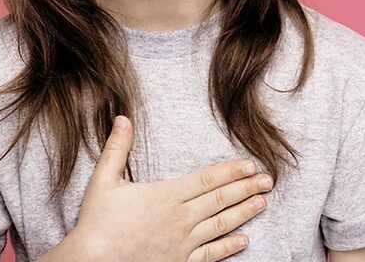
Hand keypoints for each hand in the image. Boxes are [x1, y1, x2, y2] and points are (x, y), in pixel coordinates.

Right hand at [71, 115, 273, 261]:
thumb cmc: (96, 222)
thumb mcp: (103, 181)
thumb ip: (117, 149)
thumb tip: (122, 118)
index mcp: (165, 195)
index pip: (207, 179)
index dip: (231, 171)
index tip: (251, 164)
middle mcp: (180, 219)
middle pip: (220, 199)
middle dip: (246, 187)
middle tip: (268, 180)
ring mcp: (182, 244)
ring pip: (220, 225)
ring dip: (244, 213)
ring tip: (262, 203)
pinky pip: (210, 255)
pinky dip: (229, 247)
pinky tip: (244, 240)